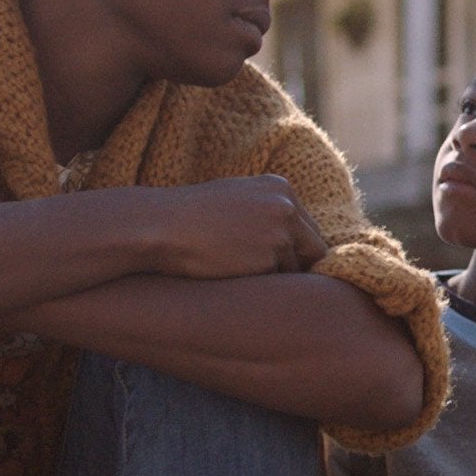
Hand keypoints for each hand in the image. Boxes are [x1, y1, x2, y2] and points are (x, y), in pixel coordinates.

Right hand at [123, 175, 328, 277]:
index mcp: (280, 188)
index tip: (283, 264)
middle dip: (297, 266)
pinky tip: (234, 279)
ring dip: (273, 278)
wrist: (162, 227)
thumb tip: (293, 238)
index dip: (296, 249)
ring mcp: (280, 233)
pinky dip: (259, 287)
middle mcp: (286, 207)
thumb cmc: (191, 216)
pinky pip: (275, 284)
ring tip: (238, 274)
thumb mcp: (236, 199)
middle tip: (272, 280)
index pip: (307, 227)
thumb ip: (267, 211)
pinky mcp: (269, 259)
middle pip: (314, 249)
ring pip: (293, 270)